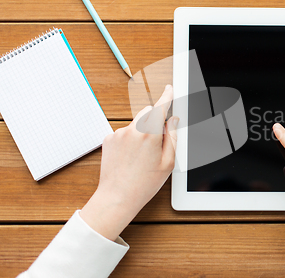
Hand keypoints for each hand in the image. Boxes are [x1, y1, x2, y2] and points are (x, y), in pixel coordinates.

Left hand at [80, 85, 177, 240]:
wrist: (117, 197)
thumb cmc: (144, 183)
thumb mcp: (168, 162)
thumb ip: (172, 137)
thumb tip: (173, 121)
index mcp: (149, 134)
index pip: (160, 107)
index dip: (167, 96)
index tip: (170, 89)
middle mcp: (132, 130)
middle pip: (147, 112)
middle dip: (155, 120)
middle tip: (158, 141)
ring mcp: (118, 134)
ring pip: (136, 123)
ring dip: (142, 131)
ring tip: (142, 156)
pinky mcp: (108, 140)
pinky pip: (124, 133)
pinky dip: (130, 140)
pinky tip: (131, 158)